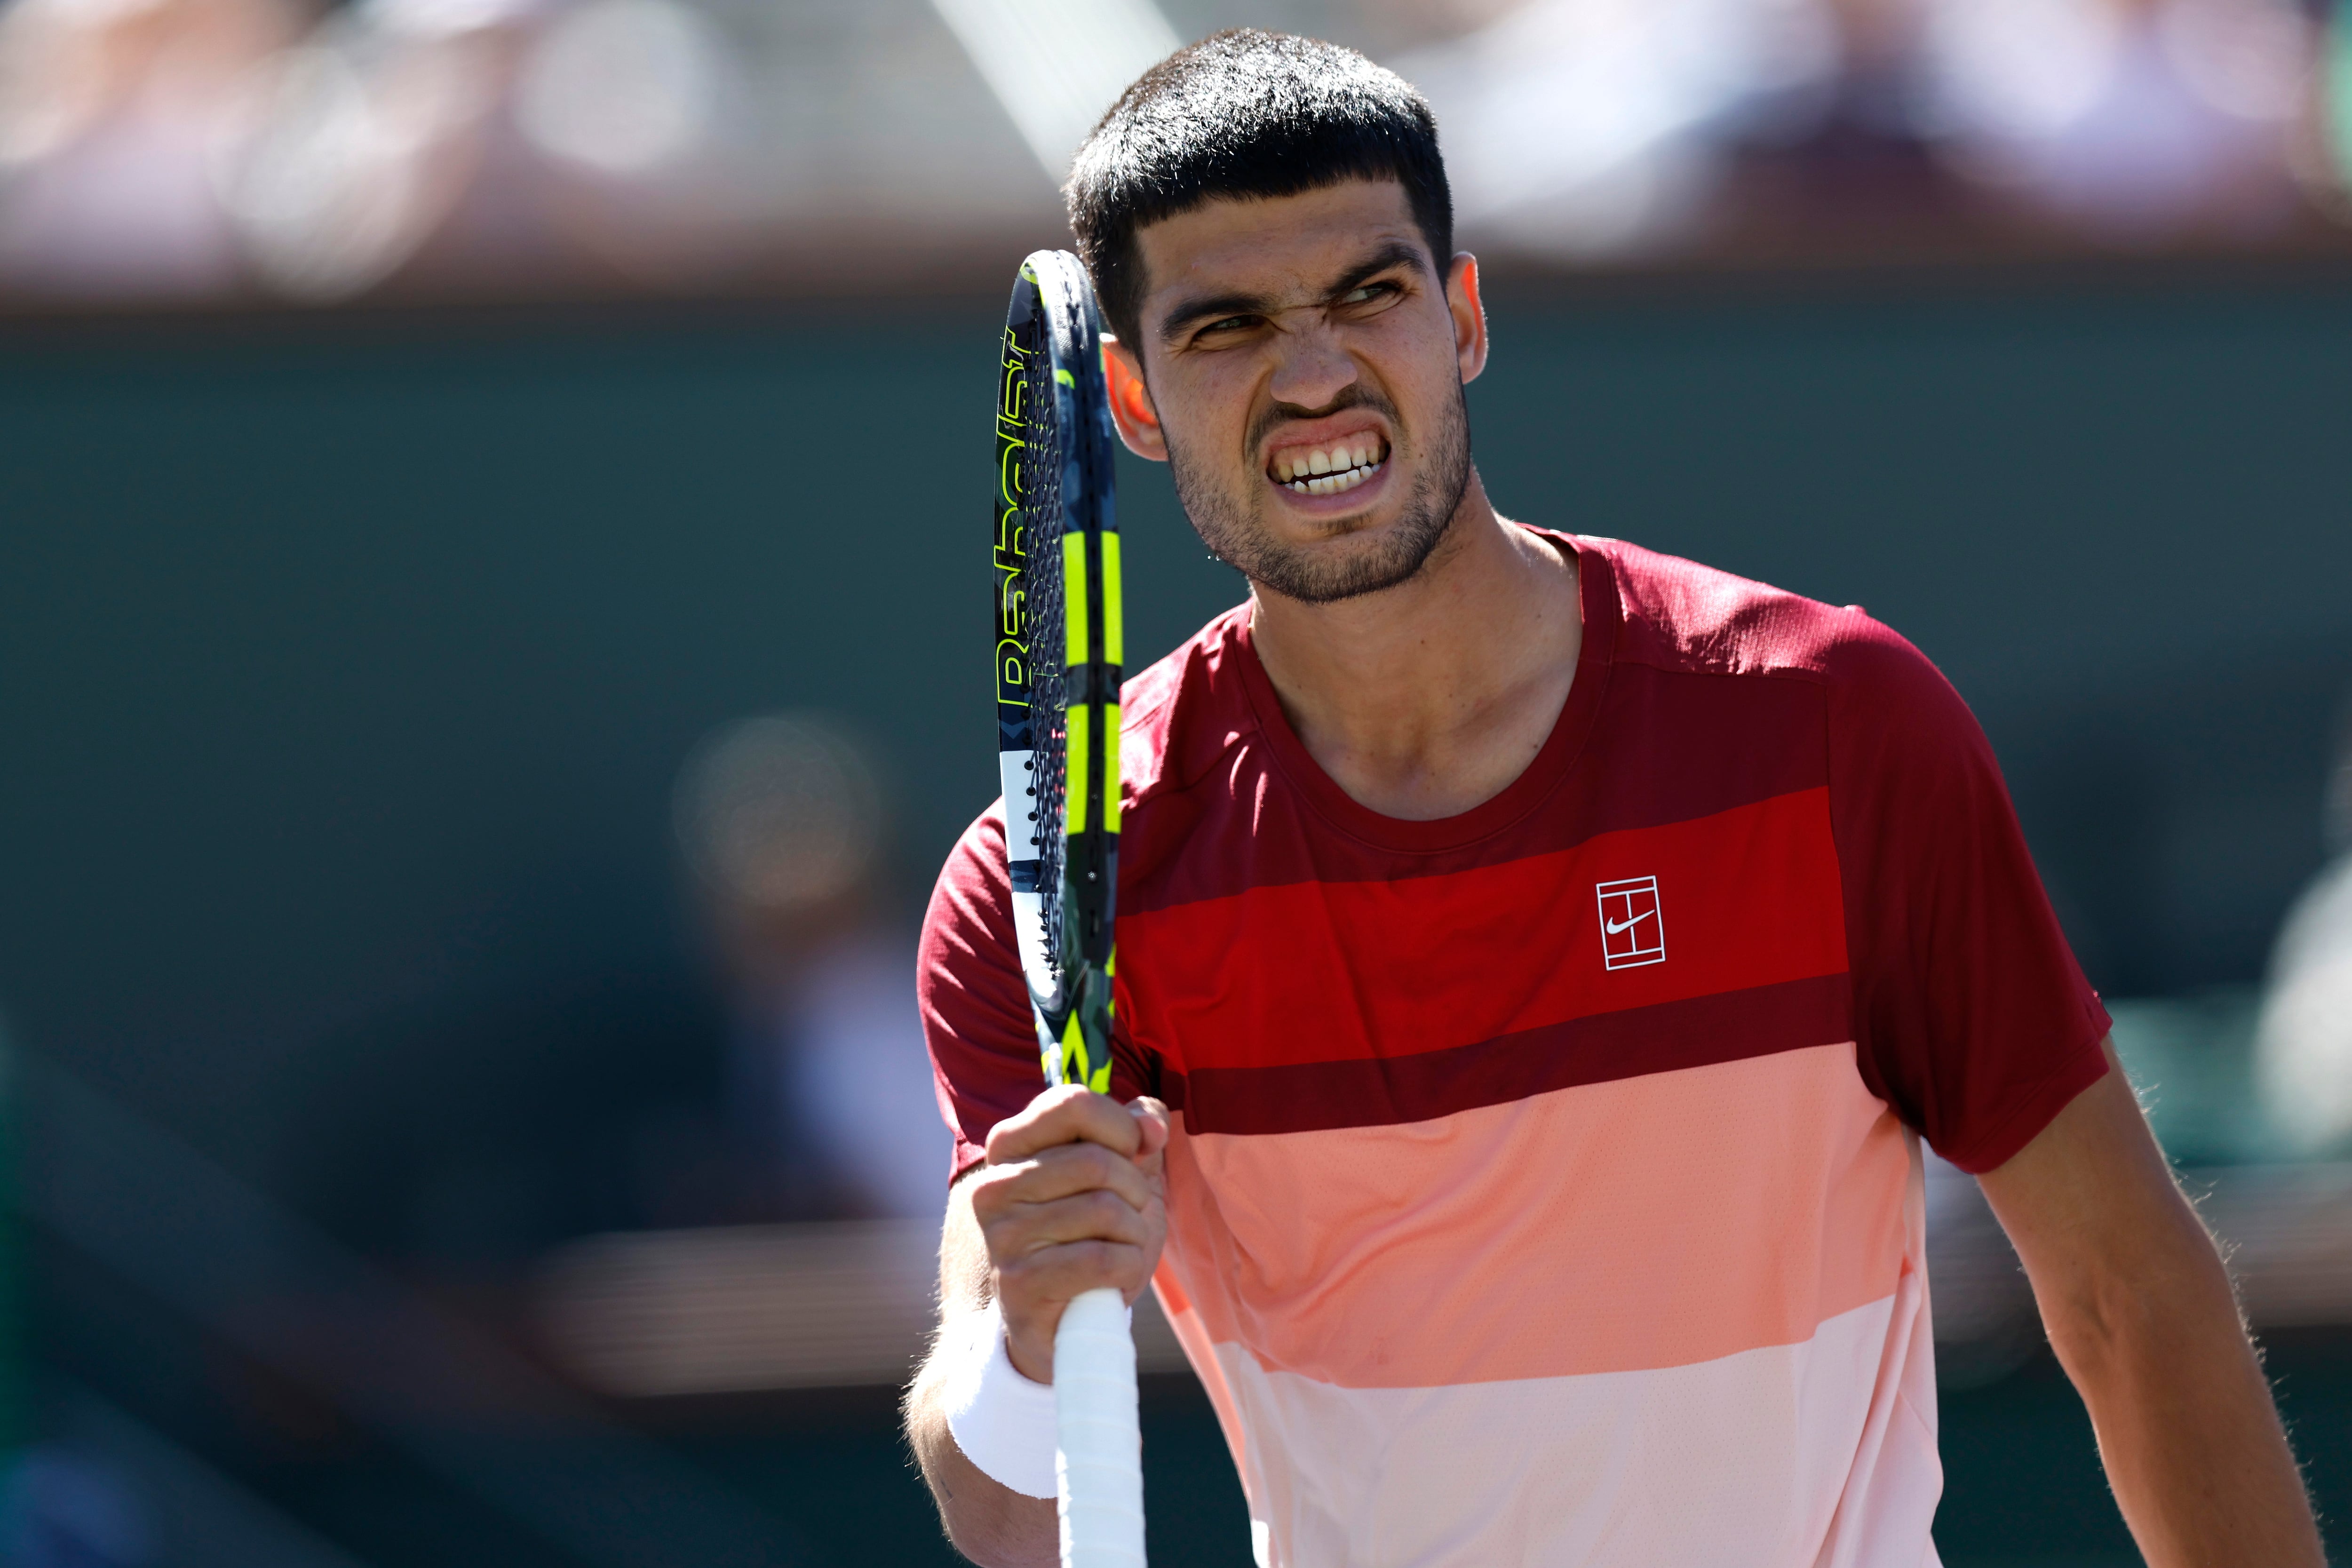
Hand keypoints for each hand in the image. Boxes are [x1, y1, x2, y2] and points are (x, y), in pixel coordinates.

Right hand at [969, 1084, 1169, 1382]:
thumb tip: (1152, 1126)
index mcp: (1011, 1144)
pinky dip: (1128, 1269)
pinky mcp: (1019, 1283)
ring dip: (1134, 1235)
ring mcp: (1002, 1235)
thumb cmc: (1094, 1234)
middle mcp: (995, 1185)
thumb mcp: (1122, 1171)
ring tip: (1118, 1249)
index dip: (1121, 1128)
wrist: (1065, 1319)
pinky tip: (1115, 1279)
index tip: (1131, 1154)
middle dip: (1135, 1191)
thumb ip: (1136, 1129)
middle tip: (1126, 1216)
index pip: (1073, 1103)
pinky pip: (1103, 1259)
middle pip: (1098, 1161)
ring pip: (1105, 1210)